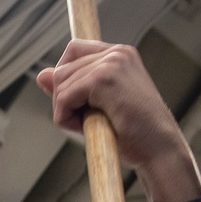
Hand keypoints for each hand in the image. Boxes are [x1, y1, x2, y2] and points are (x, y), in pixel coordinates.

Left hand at [35, 40, 196, 191]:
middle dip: (63, 99)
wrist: (159, 151)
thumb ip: (72, 88)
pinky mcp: (104, 79)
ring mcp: (112, 63)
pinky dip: (65, 117)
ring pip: (60, 82)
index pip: (74, 50)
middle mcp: (117, 53)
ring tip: (89, 125)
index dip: (64, 76)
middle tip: (85, 121)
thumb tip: (41, 74)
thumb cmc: (135, 135)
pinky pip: (64, 97)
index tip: (73, 102)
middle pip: (62, 67)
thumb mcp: (98, 107)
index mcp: (120, 55)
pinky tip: (85, 128)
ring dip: (65, 111)